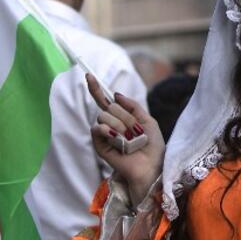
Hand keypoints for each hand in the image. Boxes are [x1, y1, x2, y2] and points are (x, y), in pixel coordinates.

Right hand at [87, 73, 164, 203]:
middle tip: (135, 131)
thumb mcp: (147, 120)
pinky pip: (97, 130)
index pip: (105, 101)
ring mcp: (104, 135)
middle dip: (125, 116)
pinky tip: (117, 138)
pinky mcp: (100, 146)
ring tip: (130, 139)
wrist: (152, 164)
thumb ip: (132, 106)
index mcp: (121, 118)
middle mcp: (110, 125)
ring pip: (104, 117)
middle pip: (109, 108)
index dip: (96, 89)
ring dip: (121, 126)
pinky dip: (108, 131)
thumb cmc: (152, 144)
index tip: (88, 75)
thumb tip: (115, 94)